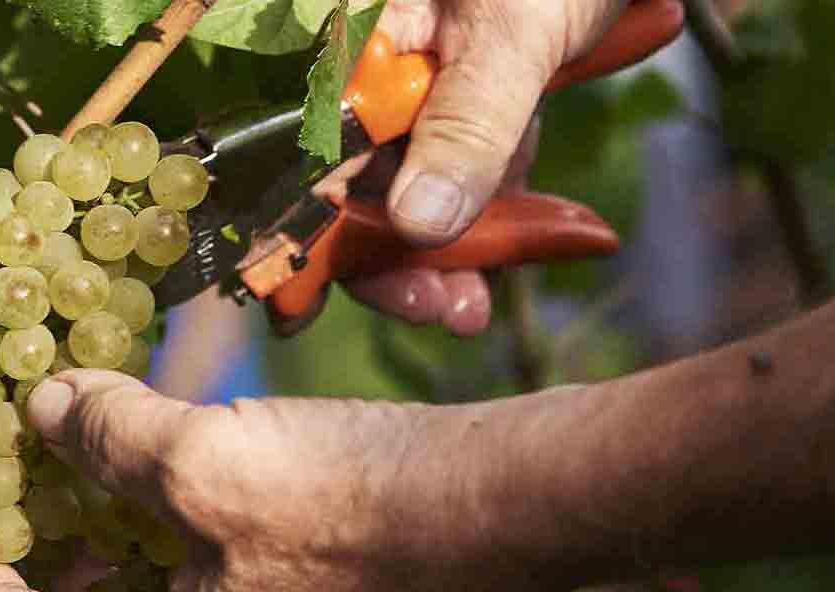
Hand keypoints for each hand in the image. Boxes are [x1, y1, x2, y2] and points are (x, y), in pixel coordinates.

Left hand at [0, 370, 590, 591]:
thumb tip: (45, 410)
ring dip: (137, 552)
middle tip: (24, 508)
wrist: (524, 506)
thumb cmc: (360, 499)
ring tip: (104, 485)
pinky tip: (202, 483)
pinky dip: (200, 549)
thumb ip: (109, 440)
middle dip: (64, 570)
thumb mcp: (207, 458)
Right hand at [333, 0, 626, 334]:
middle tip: (445, 309)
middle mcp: (367, 64)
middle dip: (397, 256)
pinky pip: (465, 167)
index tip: (301, 306)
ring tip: (478, 301)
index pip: (301, 150)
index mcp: (348, 40)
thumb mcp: (511, 39)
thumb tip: (420, 223)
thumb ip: (467, 129)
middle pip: (352, 182)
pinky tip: (534, 240)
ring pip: (413, 187)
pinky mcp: (468, 95)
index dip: (300, 229)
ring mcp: (419, 82)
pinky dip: (494, 208)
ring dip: (454, 248)